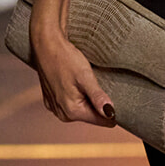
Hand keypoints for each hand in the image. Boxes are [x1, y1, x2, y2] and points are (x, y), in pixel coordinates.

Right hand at [30, 11, 116, 127]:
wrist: (46, 45)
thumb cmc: (65, 58)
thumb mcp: (85, 76)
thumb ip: (97, 96)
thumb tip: (110, 113)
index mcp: (72, 110)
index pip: (101, 120)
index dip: (112, 111)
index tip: (118, 98)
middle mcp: (62, 114)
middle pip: (91, 115)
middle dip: (98, 104)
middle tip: (100, 84)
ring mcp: (55, 108)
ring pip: (81, 109)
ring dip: (88, 99)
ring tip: (86, 82)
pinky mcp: (51, 101)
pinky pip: (71, 104)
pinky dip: (77, 96)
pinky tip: (76, 82)